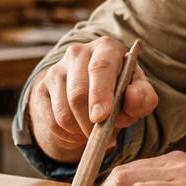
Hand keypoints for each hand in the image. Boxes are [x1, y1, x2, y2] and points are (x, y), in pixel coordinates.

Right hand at [27, 37, 158, 164]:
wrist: (96, 91)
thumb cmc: (122, 90)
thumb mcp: (139, 93)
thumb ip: (143, 96)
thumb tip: (133, 97)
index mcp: (105, 48)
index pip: (100, 67)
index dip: (100, 94)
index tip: (101, 118)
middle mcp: (77, 53)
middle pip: (77, 93)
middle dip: (90, 123)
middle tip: (102, 137)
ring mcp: (56, 69)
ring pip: (63, 111)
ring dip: (79, 131)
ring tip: (93, 135)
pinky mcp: (42, 88)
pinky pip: (51, 120)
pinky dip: (66, 134)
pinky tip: (78, 133)